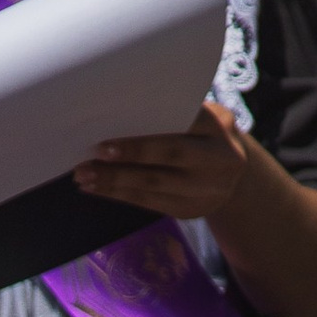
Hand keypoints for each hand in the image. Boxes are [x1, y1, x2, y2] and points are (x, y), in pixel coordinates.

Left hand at [73, 100, 251, 224]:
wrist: (232, 177)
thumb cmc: (203, 135)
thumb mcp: (202, 118)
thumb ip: (176, 112)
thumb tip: (120, 106)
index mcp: (219, 128)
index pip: (185, 121)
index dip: (155, 121)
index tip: (117, 120)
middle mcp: (219, 160)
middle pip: (169, 155)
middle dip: (130, 154)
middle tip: (95, 152)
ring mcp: (205, 190)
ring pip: (154, 185)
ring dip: (114, 180)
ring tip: (83, 175)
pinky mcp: (188, 210)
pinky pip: (148, 203)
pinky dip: (118, 195)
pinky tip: (95, 188)